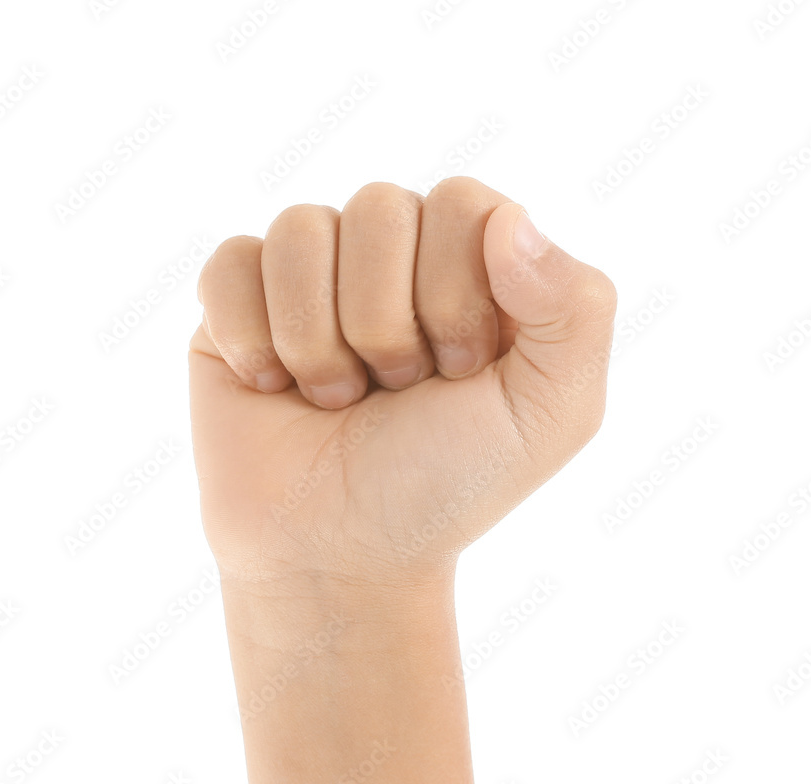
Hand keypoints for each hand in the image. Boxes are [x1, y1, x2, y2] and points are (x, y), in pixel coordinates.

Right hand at [189, 177, 615, 586]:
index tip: (454, 376)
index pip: (461, 203)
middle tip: (393, 393)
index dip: (454, 295)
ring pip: (302, 229)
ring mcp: (312, 276)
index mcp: (473, 267)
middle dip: (386, 326)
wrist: (336, 554)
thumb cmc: (444, 487)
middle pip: (378, 207)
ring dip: (319, 341)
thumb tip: (507, 219)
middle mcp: (393, 258)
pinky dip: (252, 339)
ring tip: (336, 399)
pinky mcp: (237, 302)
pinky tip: (273, 388)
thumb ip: (578, 309)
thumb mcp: (550, 415)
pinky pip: (232, 262)